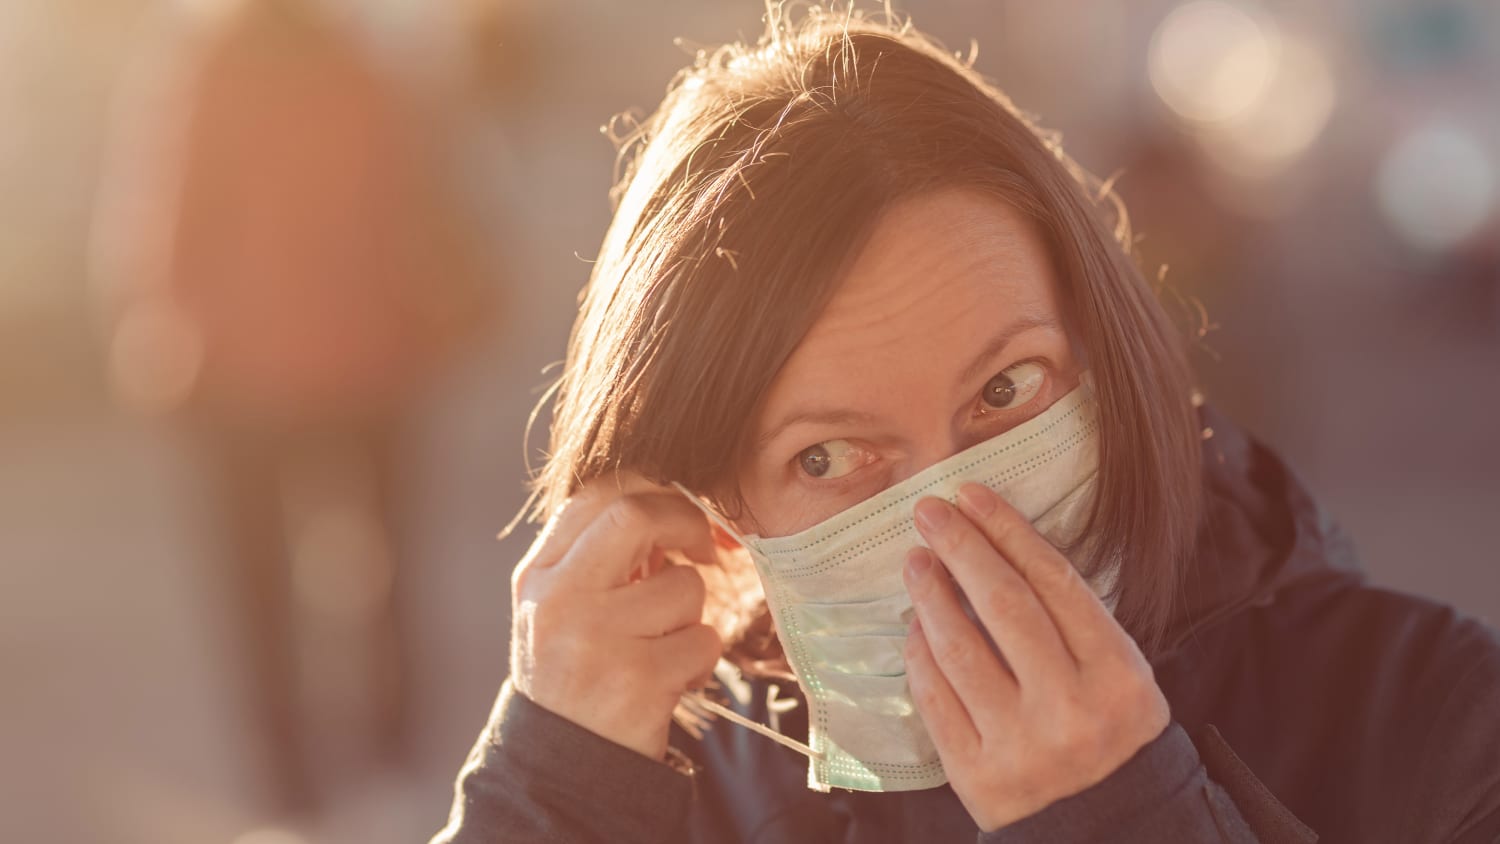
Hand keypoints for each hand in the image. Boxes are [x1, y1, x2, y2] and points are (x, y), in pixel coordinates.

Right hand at [509, 474, 723, 760]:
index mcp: (538, 577)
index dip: (650, 491)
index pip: (596, 496)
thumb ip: (598, 559)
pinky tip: (672, 680)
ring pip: (685, 587)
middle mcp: (560, 601)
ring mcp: (597, 640)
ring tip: (666, 645)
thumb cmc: (572, 676)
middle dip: (684, 522)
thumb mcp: (560, 610)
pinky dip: (701, 659)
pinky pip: (704, 640)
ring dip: (693, 614)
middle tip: (704, 548)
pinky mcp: (638, 681)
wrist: (560, 766)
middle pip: (635, 517)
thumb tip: (674, 511)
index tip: (676, 513)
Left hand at [904, 482, 1169, 831]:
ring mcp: (1021, 746)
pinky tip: (915, 626)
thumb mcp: (1117, 672)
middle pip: (1004, 607)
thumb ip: (1069, 618)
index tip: (972, 494)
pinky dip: (920, 656)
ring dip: (930, 595)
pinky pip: (936, 700)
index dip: (1008, 531)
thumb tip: (994, 544)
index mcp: (1117, 676)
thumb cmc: (1107, 728)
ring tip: (916, 561)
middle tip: (930, 512)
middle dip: (962, 549)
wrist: (1106, 826)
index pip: (1054, 583)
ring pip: (961, 651)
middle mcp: (1071, 710)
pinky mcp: (978, 777)